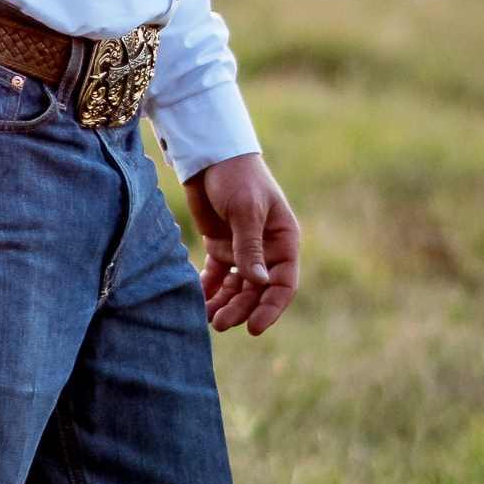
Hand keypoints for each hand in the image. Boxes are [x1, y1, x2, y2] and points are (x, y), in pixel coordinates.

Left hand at [183, 152, 299, 335]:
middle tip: (220, 324)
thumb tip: (259, 282)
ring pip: (237, 287)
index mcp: (284, 240)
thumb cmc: (237, 177)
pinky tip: (199, 301)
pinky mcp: (220, 246)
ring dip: (225, 304)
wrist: (209, 156)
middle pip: (257, 290)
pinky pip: (217, 275)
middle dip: (241, 309)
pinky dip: (210, 289)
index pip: (283, 283)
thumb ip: (250, 246)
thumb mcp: (246, 210)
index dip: (271, 308)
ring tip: (208, 319)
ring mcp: (242, 249)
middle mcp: (266, 249)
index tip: (254, 327)